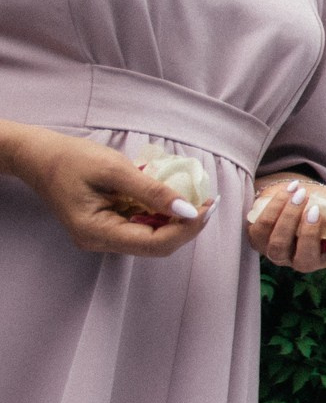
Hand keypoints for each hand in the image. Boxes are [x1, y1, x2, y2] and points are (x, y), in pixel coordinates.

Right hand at [0, 123, 212, 256]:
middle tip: (209, 202)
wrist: (40, 156)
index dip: (187, 228)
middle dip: (186, 226)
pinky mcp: (107, 227)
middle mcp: (100, 242)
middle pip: (156, 245)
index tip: (208, 206)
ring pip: (152, 239)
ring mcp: (103, 236)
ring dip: (177, 221)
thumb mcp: (115, 169)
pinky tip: (174, 199)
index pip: (155, 243)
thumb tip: (188, 210)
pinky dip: (162, 215)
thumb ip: (152, 192)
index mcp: (96, 232)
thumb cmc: (72, 158)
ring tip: (197, 198)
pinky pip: (142, 227)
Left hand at [245, 176, 325, 271]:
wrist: (299, 193)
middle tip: (314, 208)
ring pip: (278, 246)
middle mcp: (306, 261)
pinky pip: (261, 229)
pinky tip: (288, 191)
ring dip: (288, 219)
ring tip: (299, 195)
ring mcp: (280, 254)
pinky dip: (275, 207)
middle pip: (305, 259)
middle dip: (309, 233)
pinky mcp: (259, 241)